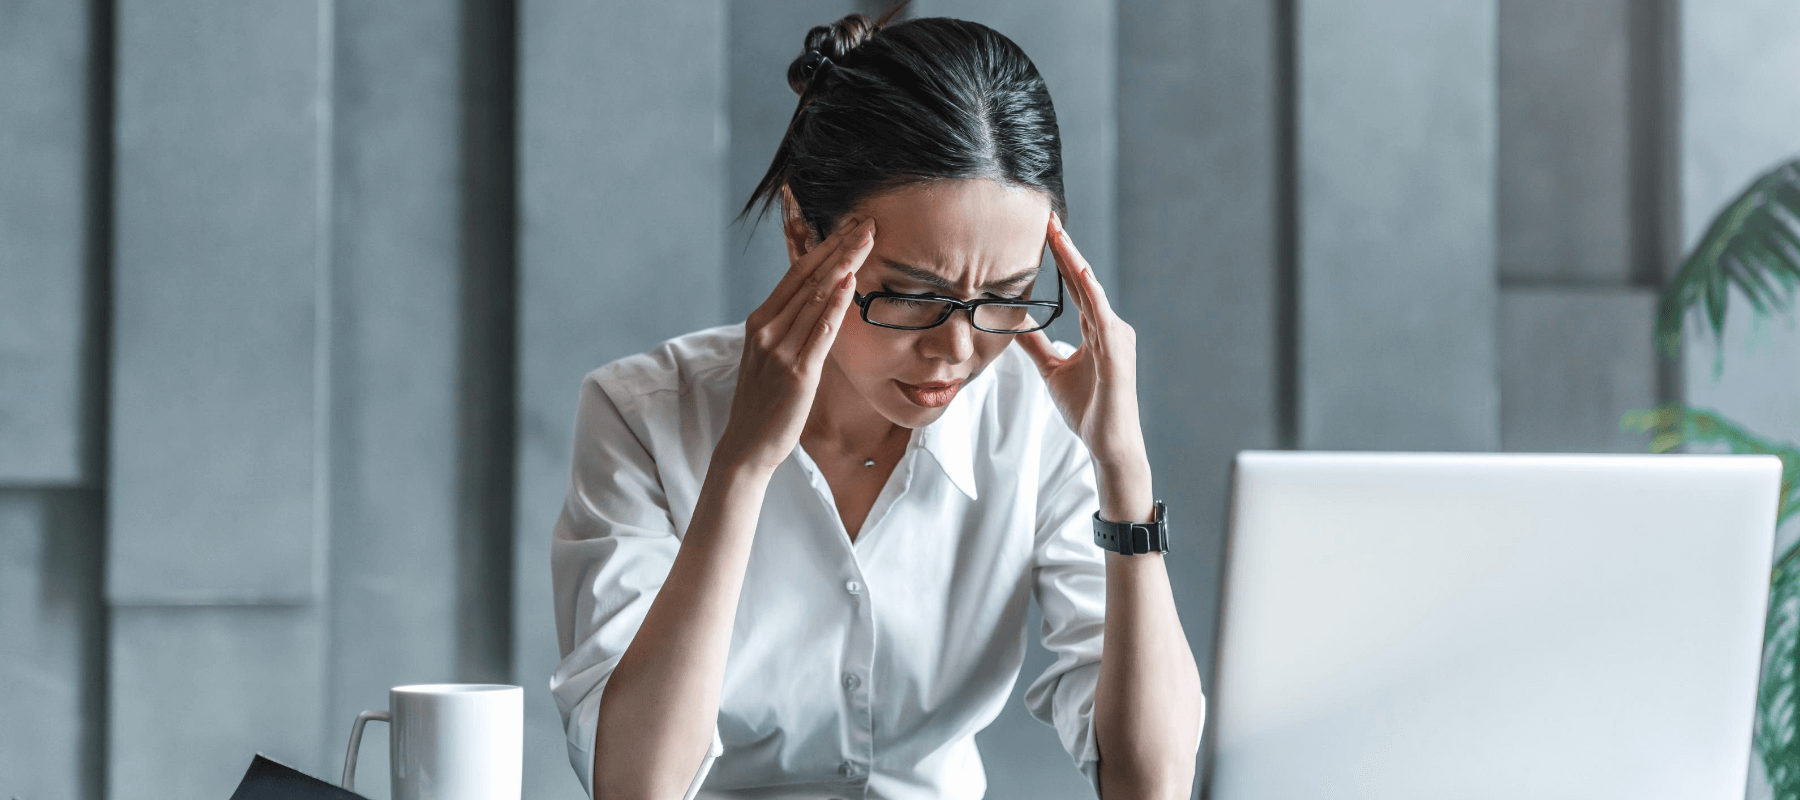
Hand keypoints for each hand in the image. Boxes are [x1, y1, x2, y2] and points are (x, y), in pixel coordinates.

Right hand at [715, 216, 876, 473]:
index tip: (850, 226)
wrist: (747, 445)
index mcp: (760, 321)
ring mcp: (779, 350)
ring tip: (867, 240)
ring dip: (844, 265)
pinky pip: (820, 332)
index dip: (824, 247)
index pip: (796, 274)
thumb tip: (820, 303)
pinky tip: (849, 283)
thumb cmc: (765, 402)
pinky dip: (835, 305)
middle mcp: (766, 329)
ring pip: (815, 298)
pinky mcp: (797, 373)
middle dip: (840, 246)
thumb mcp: (772, 355)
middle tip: (867, 221)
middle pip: (807, 278)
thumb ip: (792, 327)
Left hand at [1016, 213, 1147, 468]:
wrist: (1108, 443)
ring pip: (1091, 290)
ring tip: (1058, 235)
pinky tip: (1078, 272)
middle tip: (1048, 218)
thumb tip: (1015, 324)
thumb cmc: (1089, 409)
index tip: (1045, 232)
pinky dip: (1090, 292)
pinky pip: (1101, 316)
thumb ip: (1036, 345)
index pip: (1076, 286)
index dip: (1061, 258)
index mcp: (1097, 329)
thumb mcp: (1053, 370)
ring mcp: (1116, 337)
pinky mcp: (1117, 352)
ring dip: (1074, 262)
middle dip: (1065, 249)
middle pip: (1084, 280)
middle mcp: (1110, 327)